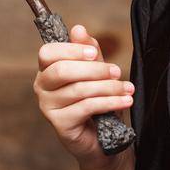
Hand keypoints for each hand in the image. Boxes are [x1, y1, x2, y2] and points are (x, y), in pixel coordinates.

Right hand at [34, 24, 134, 162]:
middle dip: (94, 69)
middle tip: (117, 70)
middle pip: (61, 70)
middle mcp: (42, 87)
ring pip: (78, 89)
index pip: (48, 53)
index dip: (71, 50)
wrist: (103, 141)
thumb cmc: (97, 104)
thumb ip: (89, 52)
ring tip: (127, 88)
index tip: (94, 52)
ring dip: (108, 87)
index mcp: (47, 70)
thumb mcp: (96, 74)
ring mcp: (48, 107)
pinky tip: (125, 100)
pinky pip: (86, 107)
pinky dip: (109, 102)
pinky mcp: (60, 124)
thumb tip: (78, 28)